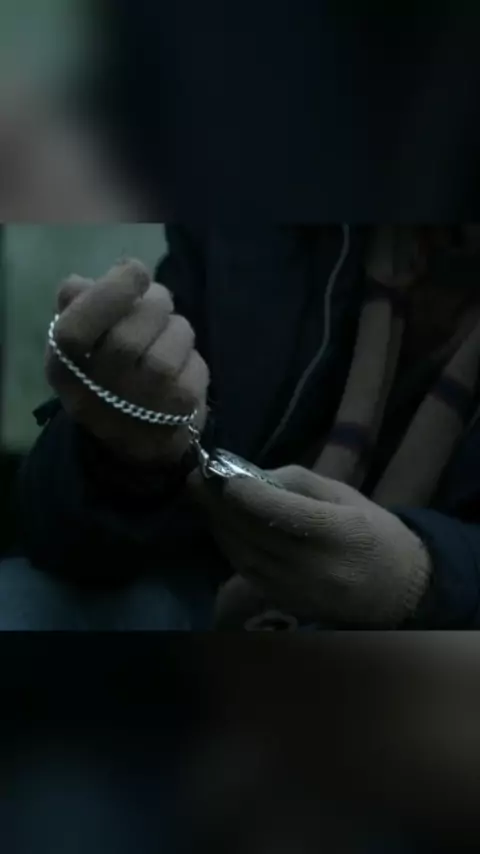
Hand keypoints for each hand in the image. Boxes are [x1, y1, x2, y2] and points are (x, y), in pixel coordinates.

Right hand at [47, 259, 209, 463]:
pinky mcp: (180, 410)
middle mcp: (99, 393)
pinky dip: (191, 355)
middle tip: (158, 300)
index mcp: (64, 370)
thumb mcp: (80, 346)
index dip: (108, 293)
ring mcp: (142, 405)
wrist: (139, 442)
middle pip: (129, 334)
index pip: (74, 332)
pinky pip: (194, 362)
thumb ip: (76, 307)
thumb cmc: (107, 378)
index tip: (131, 270)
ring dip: (176, 327)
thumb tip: (81, 282)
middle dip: (153, 303)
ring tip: (168, 336)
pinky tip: (181, 365)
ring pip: (170, 342)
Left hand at [191, 466, 431, 626]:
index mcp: (340, 533)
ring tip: (201, 498)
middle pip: (254, 534)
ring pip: (243, 554)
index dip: (244, 493)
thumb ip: (298, 482)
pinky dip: (228, 546)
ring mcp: (298, 590)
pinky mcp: (285, 603)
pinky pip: (246, 571)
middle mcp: (316, 567)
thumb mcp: (346, 494)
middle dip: (218, 505)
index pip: (281, 513)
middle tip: (194, 478)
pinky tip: (220, 526)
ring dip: (217, 525)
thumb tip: (251, 476)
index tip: (219, 472)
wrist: (397, 590)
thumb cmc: (374, 532)